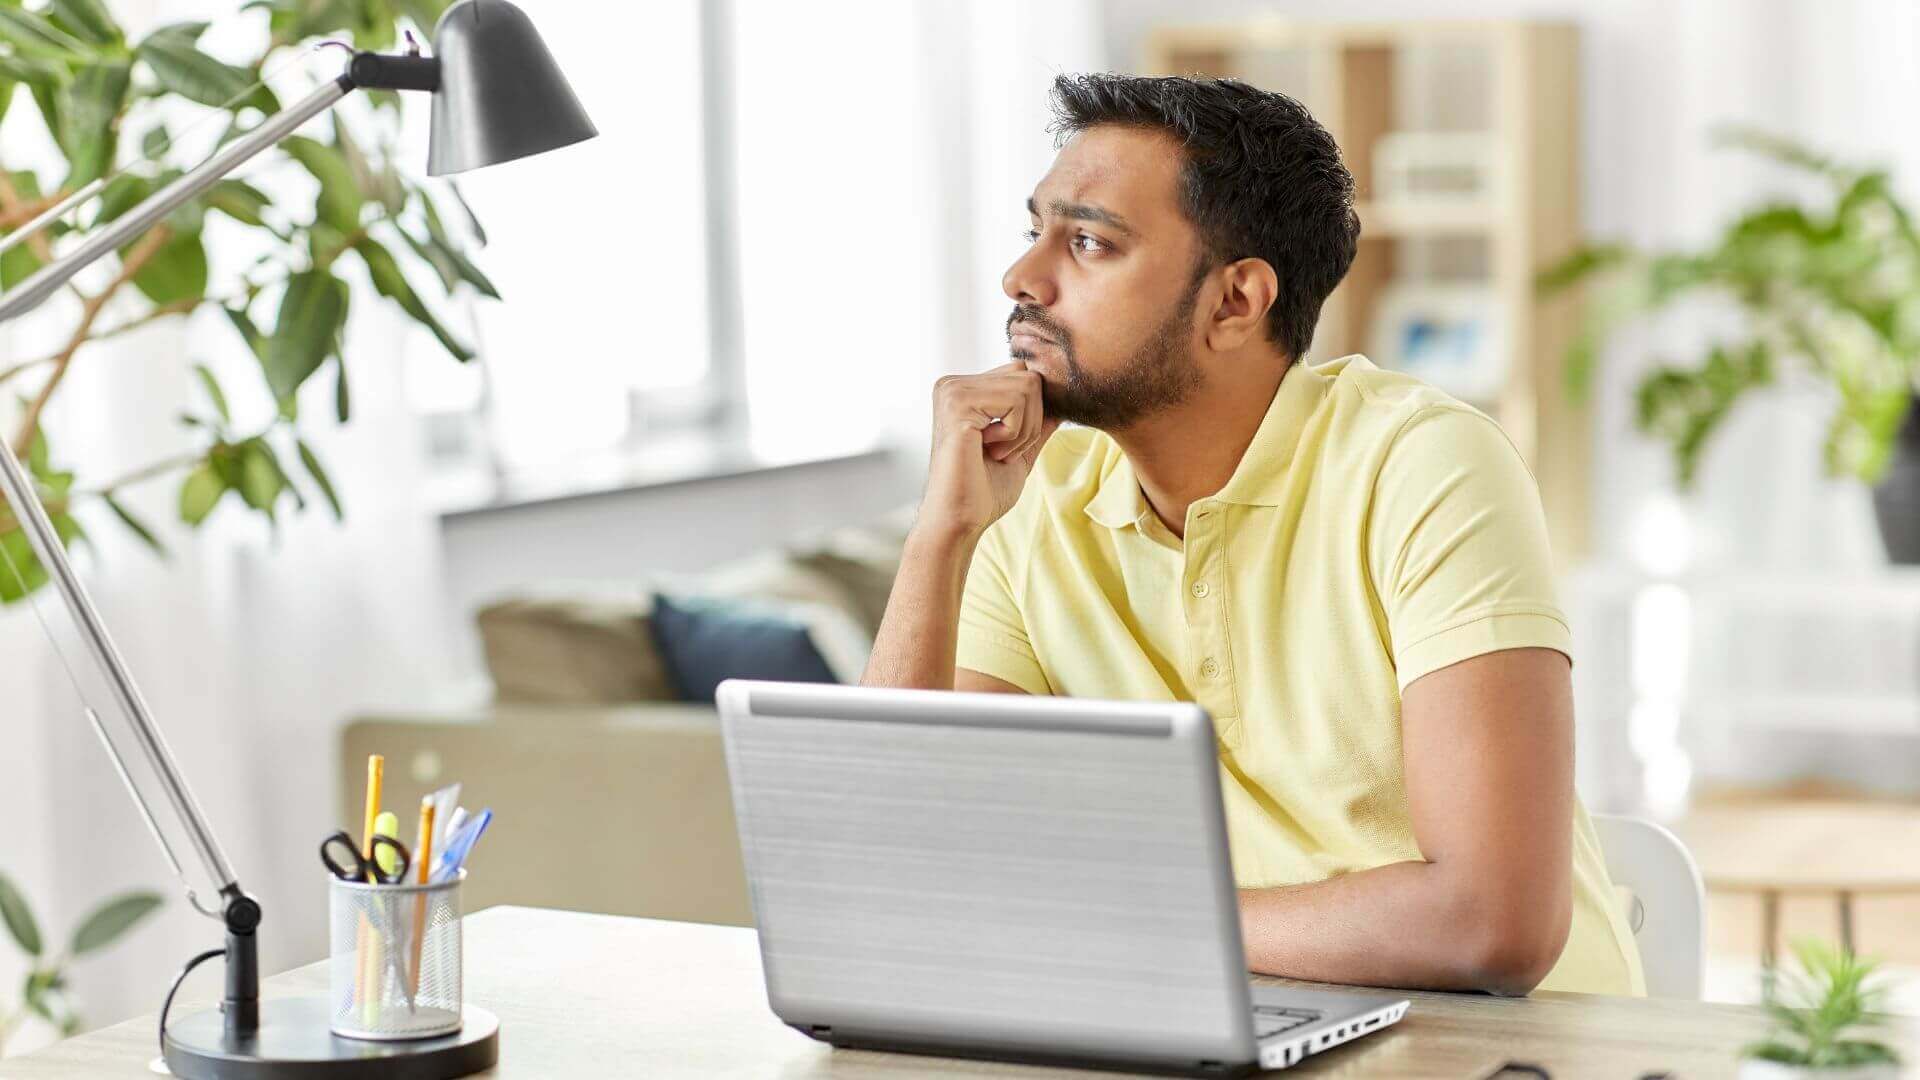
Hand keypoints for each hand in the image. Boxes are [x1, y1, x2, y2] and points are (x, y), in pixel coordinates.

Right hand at [918, 361, 1059, 538]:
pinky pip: (1017, 401)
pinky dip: (1014, 433)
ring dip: (1023, 430)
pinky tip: (989, 451)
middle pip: (1029, 376)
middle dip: (1031, 420)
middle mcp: (952, 384)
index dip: (1030, 413)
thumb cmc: (983, 491)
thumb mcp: (1019, 451)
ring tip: (996, 453)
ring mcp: (953, 391)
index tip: (1005, 446)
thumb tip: (1061, 405)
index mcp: (962, 390)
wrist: (959, 520)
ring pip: (1028, 387)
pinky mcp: (958, 404)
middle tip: (1003, 451)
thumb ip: (1037, 424)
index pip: (1022, 374)